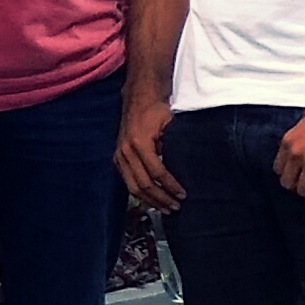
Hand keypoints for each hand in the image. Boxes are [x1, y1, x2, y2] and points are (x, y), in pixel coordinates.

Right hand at [115, 91, 182, 212]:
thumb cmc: (156, 109)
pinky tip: (151, 199)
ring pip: (132, 186)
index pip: (157, 172)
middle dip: (160, 198)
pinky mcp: (118, 157)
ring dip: (149, 200)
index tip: (182, 194)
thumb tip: (186, 168)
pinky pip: (127, 180)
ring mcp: (119, 154)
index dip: (170, 186)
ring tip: (164, 207)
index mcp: (139, 142)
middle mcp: (126, 150)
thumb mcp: (170, 125)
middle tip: (175, 206)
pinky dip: (139, 192)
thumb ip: (174, 146)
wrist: (139, 96)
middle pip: (143, 184)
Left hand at [274, 100, 304, 204]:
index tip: (300, 180)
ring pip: (304, 191)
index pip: (278, 170)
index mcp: (287, 143)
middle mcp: (295, 154)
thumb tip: (298, 159)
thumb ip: (297, 144)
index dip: (290, 177)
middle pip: (287, 183)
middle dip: (299, 190)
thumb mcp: (303, 129)